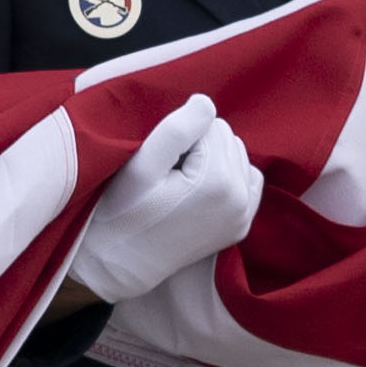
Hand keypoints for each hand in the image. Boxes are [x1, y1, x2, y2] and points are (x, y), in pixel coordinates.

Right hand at [67, 95, 261, 306]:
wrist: (117, 263)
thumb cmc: (120, 211)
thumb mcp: (139, 167)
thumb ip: (176, 130)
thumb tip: (207, 102)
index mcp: (217, 182)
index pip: (210, 124)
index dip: (180, 135)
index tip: (158, 160)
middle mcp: (240, 200)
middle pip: (228, 139)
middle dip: (200, 146)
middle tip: (166, 171)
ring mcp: (242, 217)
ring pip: (239, 157)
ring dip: (214, 160)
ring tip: (180, 181)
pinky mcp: (240, 228)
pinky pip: (249, 182)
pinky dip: (229, 177)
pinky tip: (201, 189)